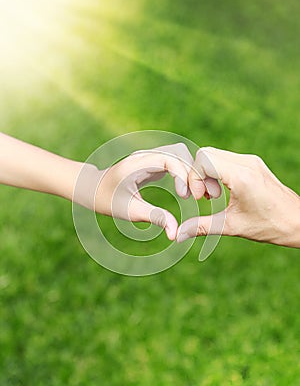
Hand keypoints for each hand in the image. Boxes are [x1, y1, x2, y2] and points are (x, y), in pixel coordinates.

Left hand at [74, 143, 192, 240]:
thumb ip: (153, 217)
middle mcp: (146, 155)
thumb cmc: (106, 200)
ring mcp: (150, 157)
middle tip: (200, 196)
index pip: (169, 158)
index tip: (186, 197)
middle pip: (179, 152)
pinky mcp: (154, 163)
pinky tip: (190, 193)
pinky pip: (176, 162)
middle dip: (192, 171)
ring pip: (180, 155)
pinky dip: (186, 174)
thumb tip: (175, 233)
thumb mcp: (129, 211)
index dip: (182, 175)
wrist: (92, 188)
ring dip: (191, 172)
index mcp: (138, 163)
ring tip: (199, 195)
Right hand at [177, 147, 299, 246]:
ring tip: (214, 196)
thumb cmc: (270, 225)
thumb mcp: (232, 227)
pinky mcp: (253, 164)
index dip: (194, 178)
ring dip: (207, 174)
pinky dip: (216, 172)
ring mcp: (251, 161)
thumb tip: (178, 235)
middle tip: (205, 197)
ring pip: (214, 154)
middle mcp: (246, 162)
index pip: (203, 159)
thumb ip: (202, 227)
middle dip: (198, 175)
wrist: (298, 222)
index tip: (200, 198)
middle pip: (206, 153)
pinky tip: (222, 192)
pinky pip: (225, 159)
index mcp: (241, 176)